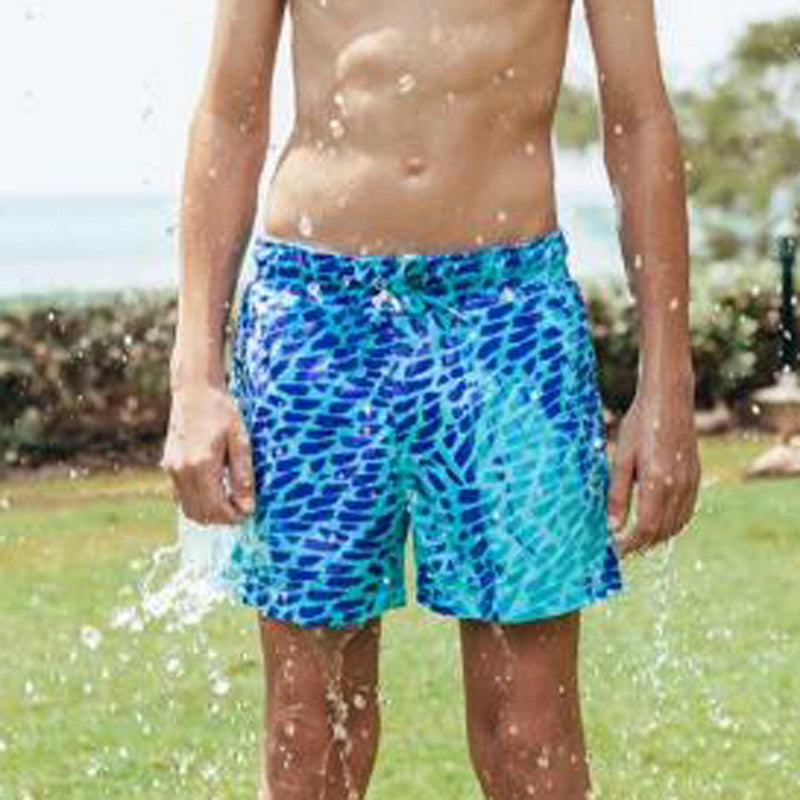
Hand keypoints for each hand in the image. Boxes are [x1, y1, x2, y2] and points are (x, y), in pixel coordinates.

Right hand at [159, 382, 254, 524]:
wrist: (194, 390)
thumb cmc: (222, 411)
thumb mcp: (240, 441)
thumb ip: (243, 475)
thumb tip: (247, 506)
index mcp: (201, 465)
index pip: (216, 508)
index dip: (234, 516)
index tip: (249, 511)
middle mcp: (182, 471)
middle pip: (200, 514)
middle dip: (222, 518)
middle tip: (242, 509)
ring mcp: (171, 469)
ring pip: (188, 509)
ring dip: (209, 513)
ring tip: (231, 501)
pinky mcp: (168, 465)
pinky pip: (180, 497)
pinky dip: (197, 502)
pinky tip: (215, 491)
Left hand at [607, 376, 700, 557]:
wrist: (670, 401)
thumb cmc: (640, 425)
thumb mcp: (621, 458)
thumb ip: (617, 494)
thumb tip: (612, 527)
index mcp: (658, 482)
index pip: (645, 528)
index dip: (629, 545)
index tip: (614, 551)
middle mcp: (679, 487)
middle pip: (662, 531)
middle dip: (641, 545)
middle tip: (621, 548)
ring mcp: (691, 483)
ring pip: (676, 525)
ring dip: (656, 537)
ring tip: (635, 540)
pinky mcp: (696, 478)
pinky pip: (686, 512)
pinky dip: (672, 524)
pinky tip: (656, 523)